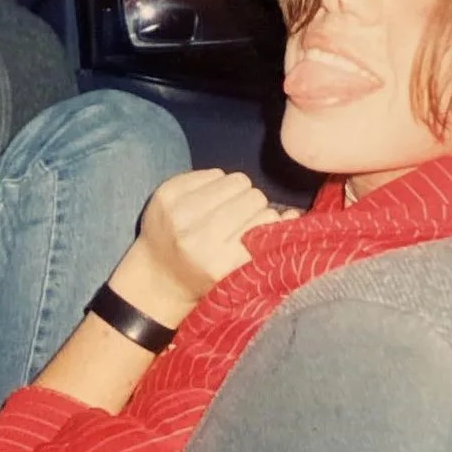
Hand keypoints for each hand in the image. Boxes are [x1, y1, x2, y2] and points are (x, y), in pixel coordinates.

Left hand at [113, 169, 283, 323]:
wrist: (156, 277)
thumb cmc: (206, 278)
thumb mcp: (240, 273)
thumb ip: (268, 243)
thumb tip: (294, 213)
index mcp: (220, 263)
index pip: (266, 221)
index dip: (268, 222)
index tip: (260, 230)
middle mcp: (197, 237)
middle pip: (253, 196)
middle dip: (253, 205)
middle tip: (241, 218)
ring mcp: (178, 212)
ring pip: (235, 180)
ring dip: (236, 192)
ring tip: (225, 208)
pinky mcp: (166, 192)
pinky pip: (212, 172)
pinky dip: (215, 184)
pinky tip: (206, 201)